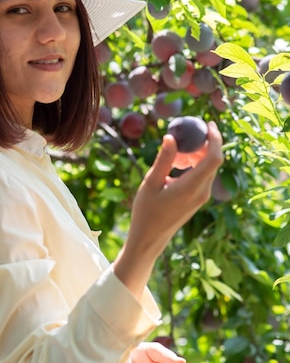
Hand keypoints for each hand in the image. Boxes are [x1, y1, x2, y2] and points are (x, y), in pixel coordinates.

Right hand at [114, 121, 222, 298]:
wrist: (149, 238)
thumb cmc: (146, 211)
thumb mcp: (151, 183)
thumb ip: (164, 159)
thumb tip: (171, 137)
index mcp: (192, 187)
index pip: (214, 158)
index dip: (215, 138)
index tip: (207, 124)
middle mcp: (202, 192)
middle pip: (212, 161)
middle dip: (200, 145)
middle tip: (182, 138)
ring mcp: (202, 197)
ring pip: (207, 168)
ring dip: (196, 156)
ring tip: (175, 157)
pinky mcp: (198, 199)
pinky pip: (202, 176)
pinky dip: (194, 166)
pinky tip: (176, 167)